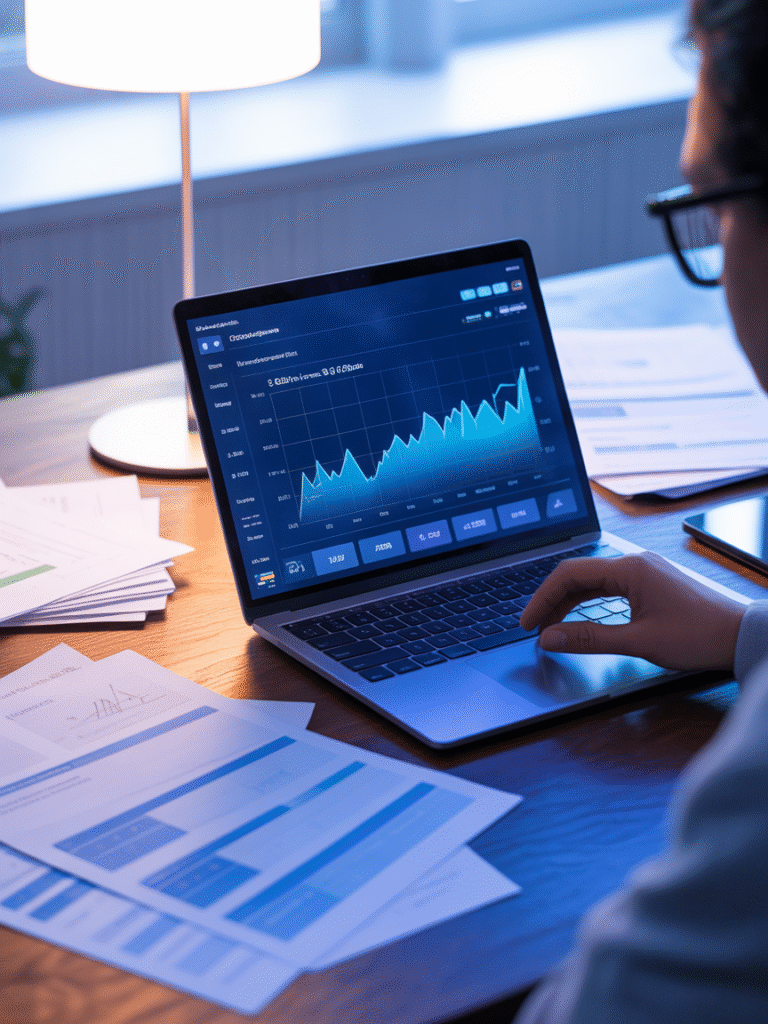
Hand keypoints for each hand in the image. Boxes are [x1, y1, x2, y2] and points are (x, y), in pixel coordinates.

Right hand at [519, 552, 745, 670]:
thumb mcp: (638, 641)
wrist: (742, 636)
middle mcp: (634, 563)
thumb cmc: (698, 636)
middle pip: (577, 575)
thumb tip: (551, 638)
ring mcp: (644, 572)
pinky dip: (588, 602)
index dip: (542, 599)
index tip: (527, 623)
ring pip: (592, 581)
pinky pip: (609, 587)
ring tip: (551, 626)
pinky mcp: (652, 583)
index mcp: (629, 569)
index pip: (569, 575)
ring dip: (568, 602)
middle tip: (533, 628)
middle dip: (551, 601)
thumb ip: (589, 638)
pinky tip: (580, 618)